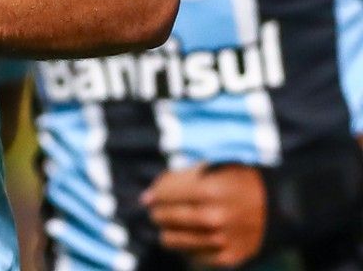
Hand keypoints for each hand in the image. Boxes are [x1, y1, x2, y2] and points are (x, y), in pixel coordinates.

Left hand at [141, 163, 264, 267]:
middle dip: (158, 212)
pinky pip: (191, 255)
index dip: (154, 194)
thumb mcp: (210, 168)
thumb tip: (145, 198)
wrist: (280, 206)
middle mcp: (214, 217)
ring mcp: (221, 240)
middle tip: (161, 210)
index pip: (162, 195)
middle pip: (163, 218)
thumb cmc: (238, 182)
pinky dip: (188, 245)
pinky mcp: (228, 258)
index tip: (153, 196)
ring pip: (171, 240)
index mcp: (209, 190)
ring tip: (174, 223)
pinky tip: (194, 235)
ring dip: (168, 230)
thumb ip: (175, 179)